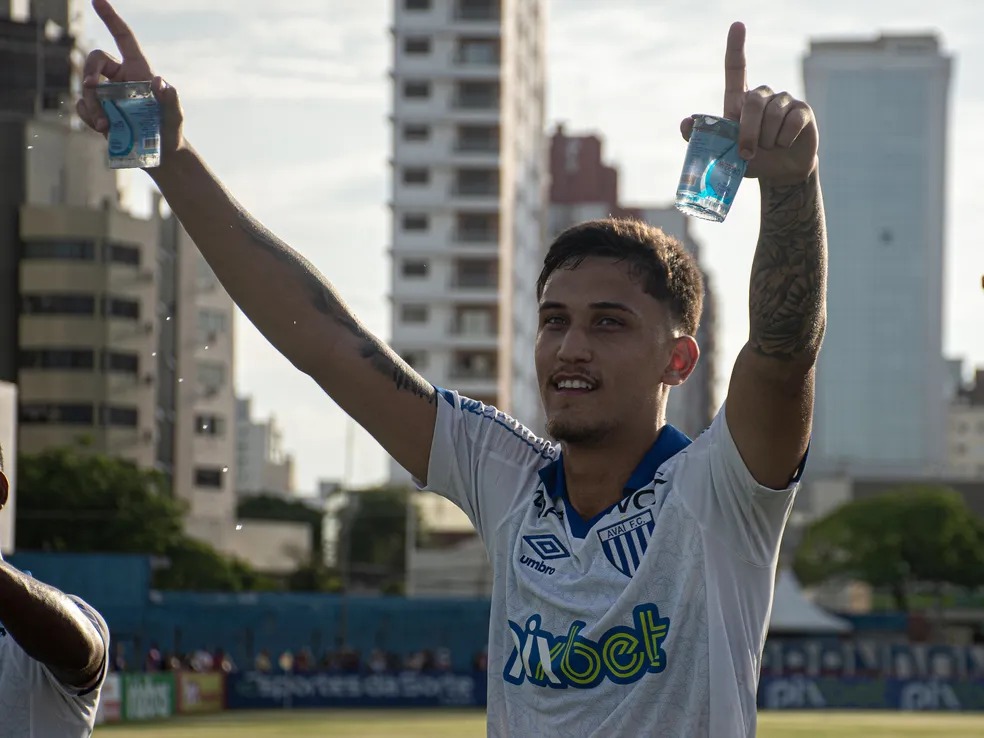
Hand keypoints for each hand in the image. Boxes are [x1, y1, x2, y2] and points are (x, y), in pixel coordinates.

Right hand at [77, 0, 184, 156]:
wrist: (161, 156)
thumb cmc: (171, 132)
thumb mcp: (176, 117)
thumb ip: (171, 100)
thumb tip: (161, 82)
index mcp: (138, 70)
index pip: (123, 37)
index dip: (111, 18)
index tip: (97, 0)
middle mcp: (121, 77)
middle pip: (94, 61)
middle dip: (90, 74)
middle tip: (93, 90)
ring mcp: (108, 94)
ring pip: (86, 87)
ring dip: (91, 104)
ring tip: (106, 126)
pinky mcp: (99, 111)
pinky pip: (82, 106)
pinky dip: (87, 116)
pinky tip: (102, 129)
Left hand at [680, 22, 817, 183]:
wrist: (779, 171)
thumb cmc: (751, 159)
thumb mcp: (725, 152)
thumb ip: (705, 138)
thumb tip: (685, 123)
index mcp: (740, 101)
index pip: (737, 68)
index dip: (736, 47)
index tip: (737, 26)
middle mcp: (763, 96)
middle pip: (754, 102)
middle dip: (748, 132)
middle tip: (746, 153)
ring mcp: (784, 101)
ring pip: (773, 114)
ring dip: (766, 139)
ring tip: (768, 149)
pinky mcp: (802, 110)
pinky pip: (791, 122)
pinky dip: (784, 140)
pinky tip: (784, 144)